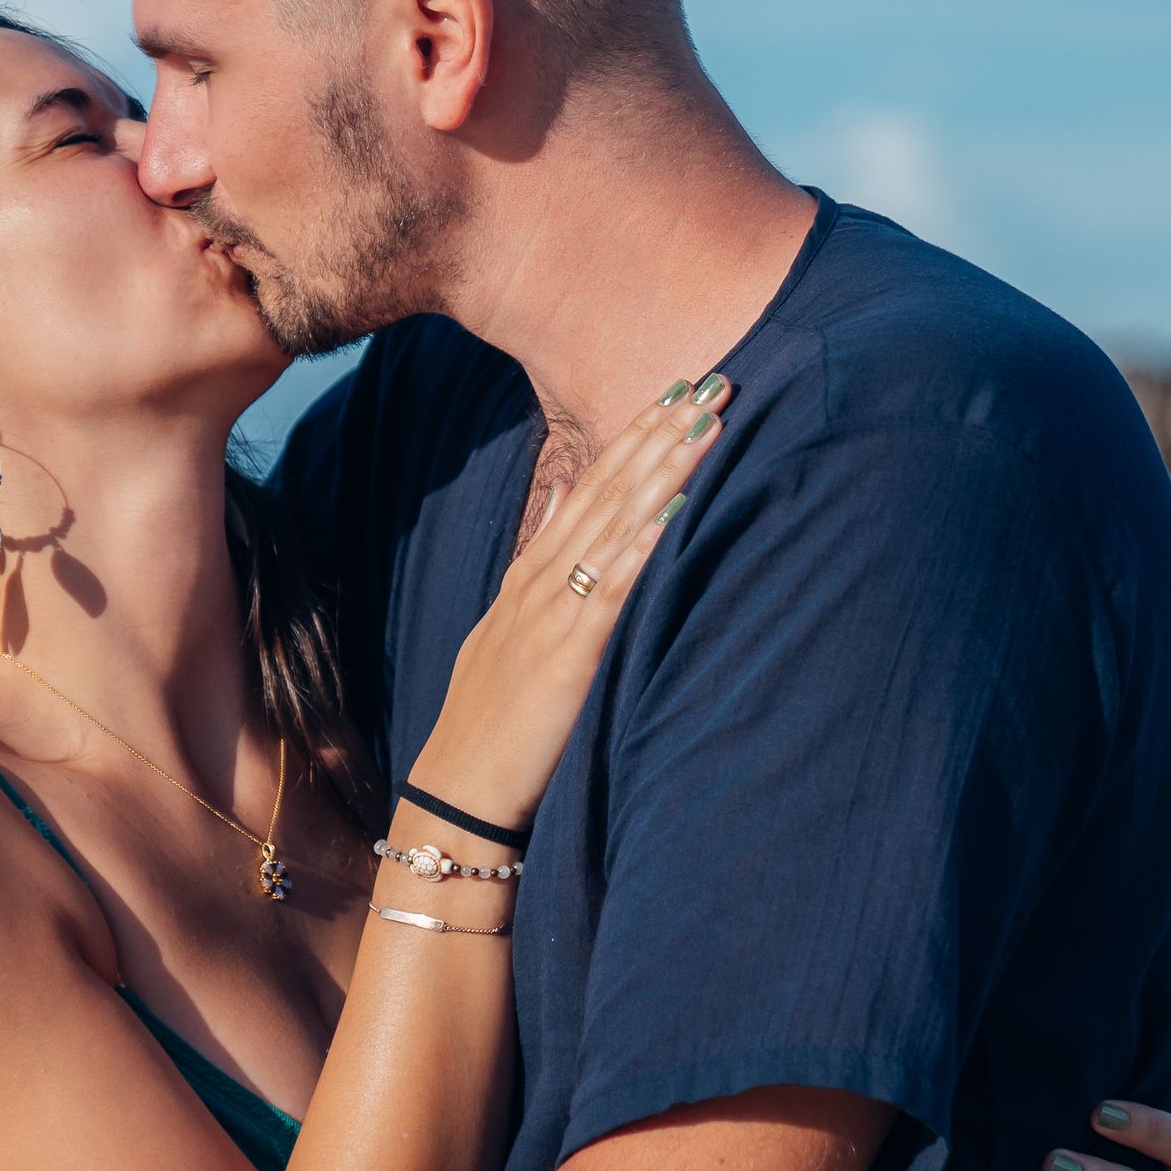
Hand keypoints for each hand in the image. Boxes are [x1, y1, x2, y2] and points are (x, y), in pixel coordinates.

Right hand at [412, 379, 730, 828]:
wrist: (459, 790)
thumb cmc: (494, 721)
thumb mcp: (509, 627)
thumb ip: (540, 559)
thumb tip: (564, 492)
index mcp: (531, 576)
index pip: (589, 487)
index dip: (634, 436)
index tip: (677, 391)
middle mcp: (540, 584)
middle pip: (607, 491)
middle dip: (659, 434)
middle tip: (710, 380)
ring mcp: (551, 617)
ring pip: (613, 528)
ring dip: (660, 474)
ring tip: (704, 425)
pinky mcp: (567, 658)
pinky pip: (609, 594)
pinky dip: (641, 552)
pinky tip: (673, 515)